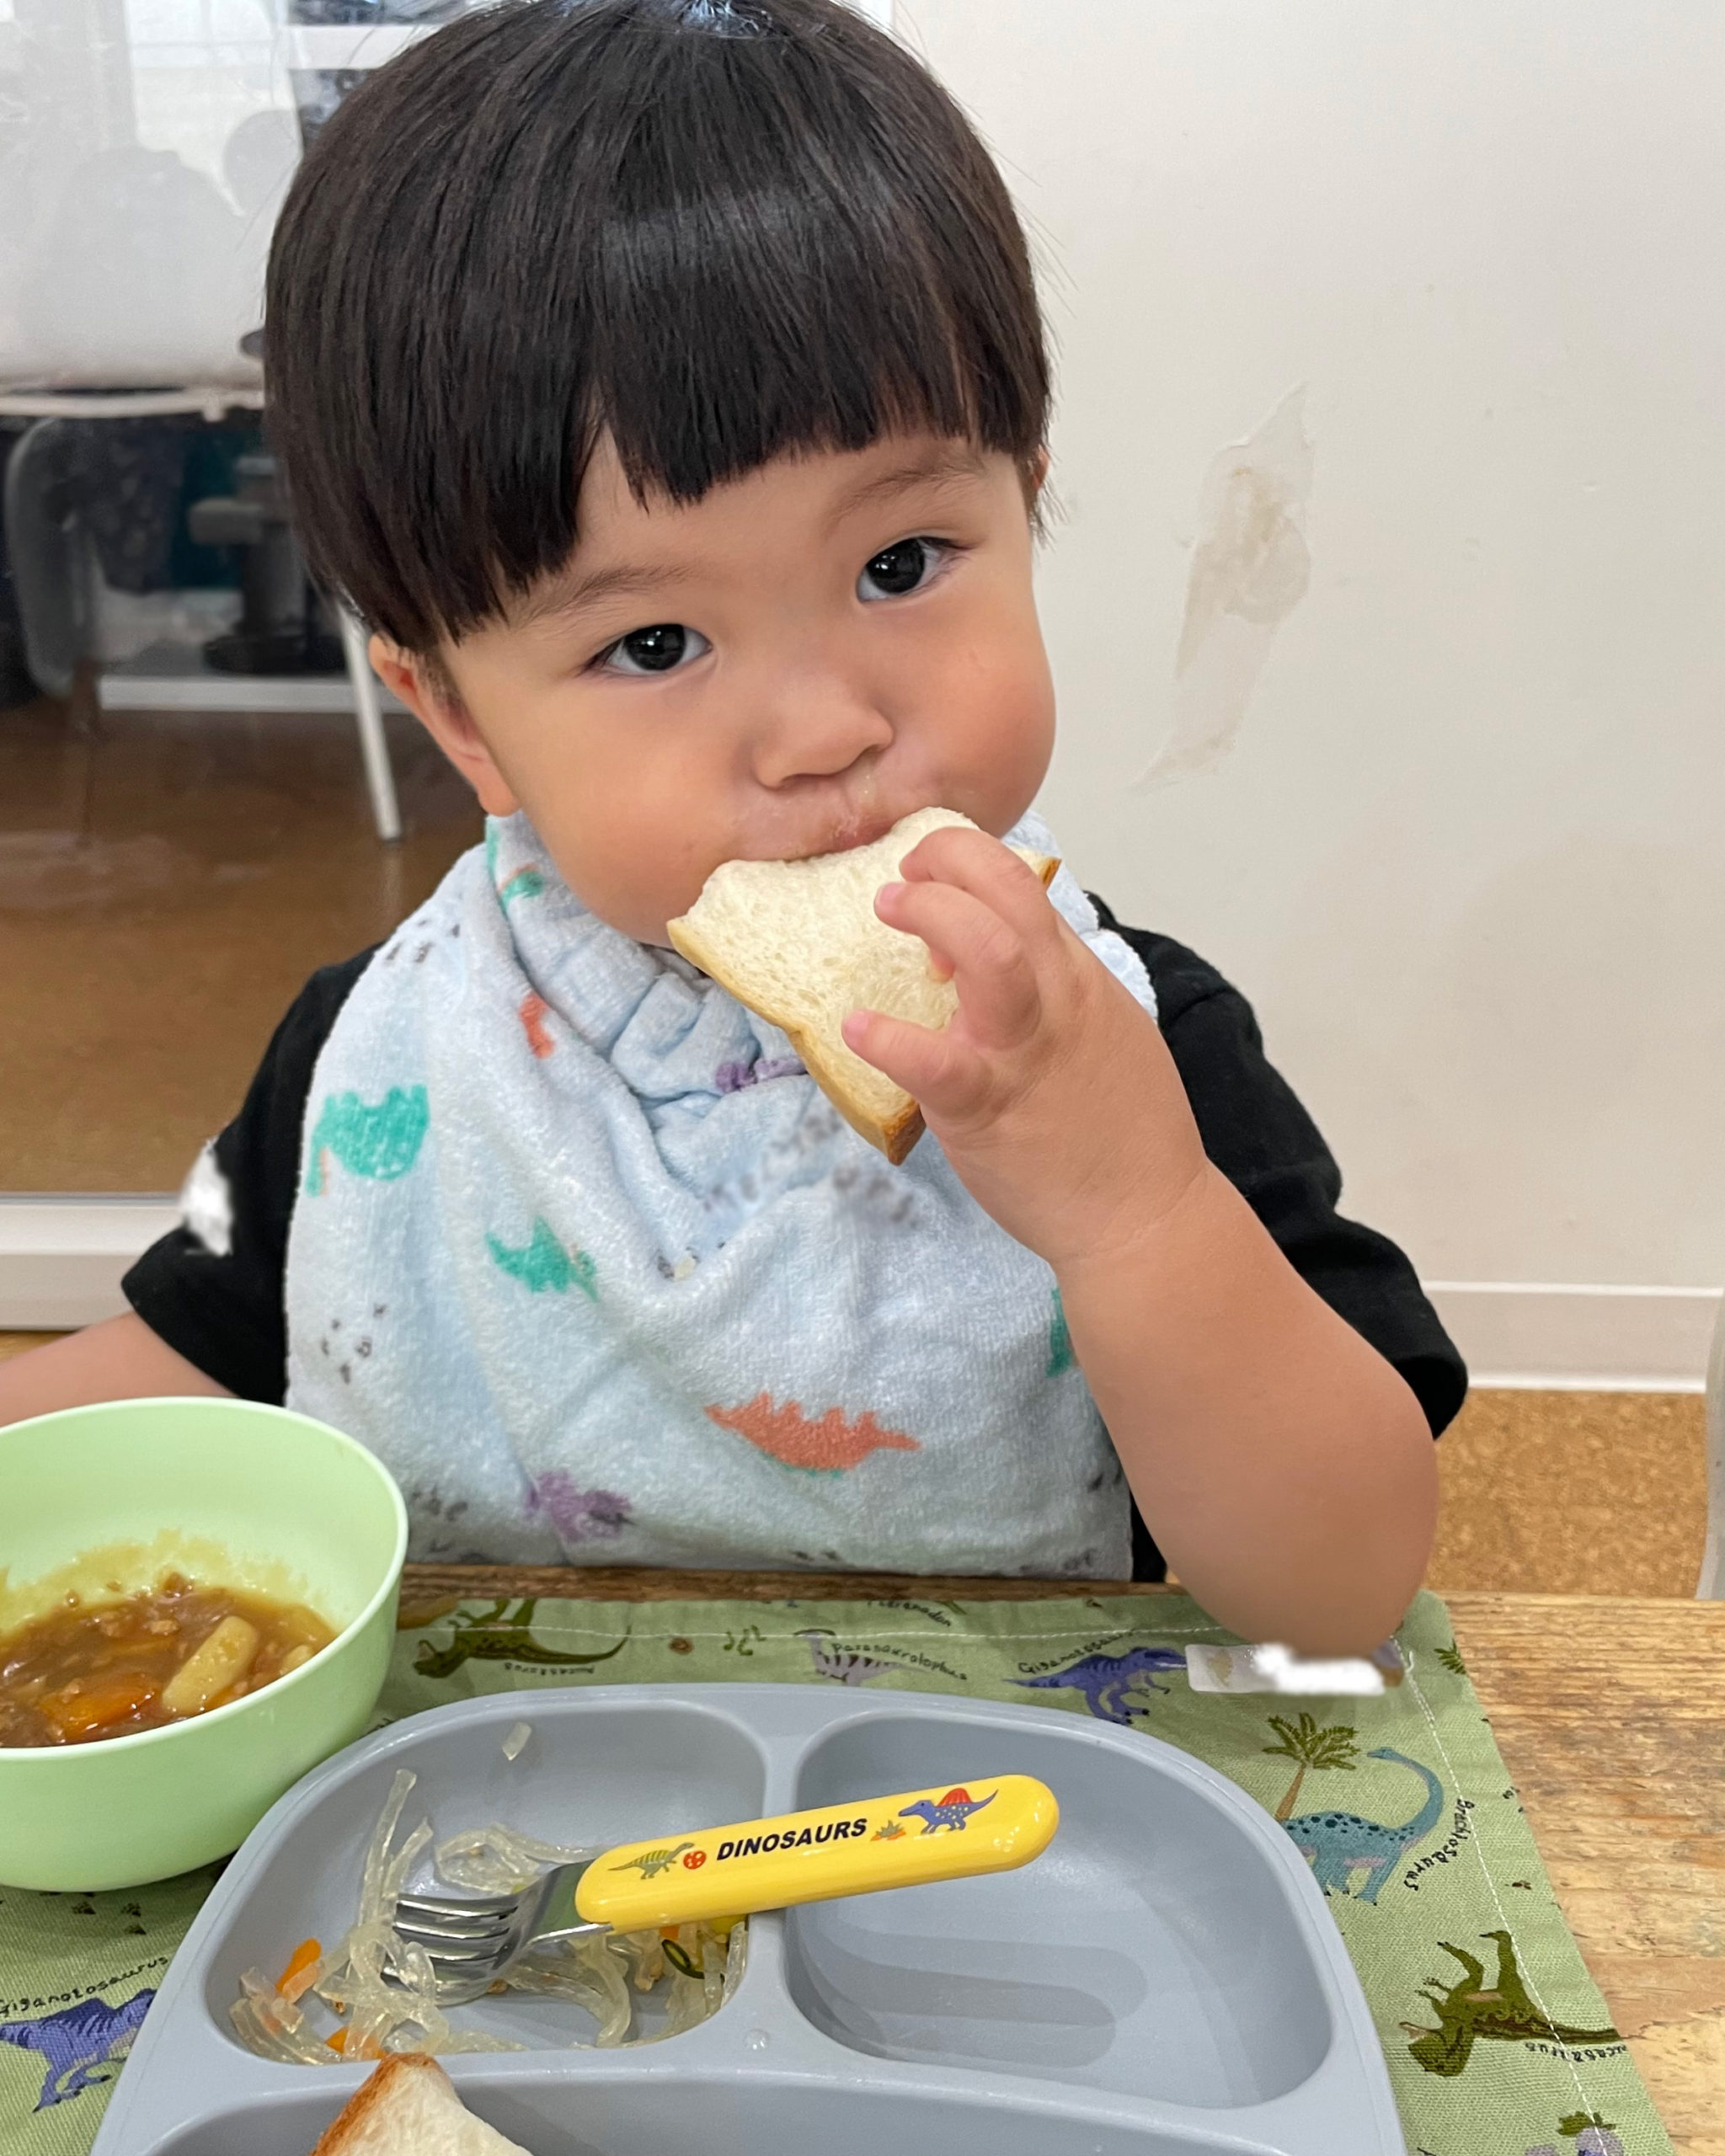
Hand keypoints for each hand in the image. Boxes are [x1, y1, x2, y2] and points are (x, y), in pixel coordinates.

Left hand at [840, 825, 1208, 1268]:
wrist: (1146, 1220)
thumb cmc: (1121, 1131)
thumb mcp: (1104, 1032)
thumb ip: (1052, 990)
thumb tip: (989, 955)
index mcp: (1078, 980)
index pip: (1026, 887)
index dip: (973, 864)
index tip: (938, 879)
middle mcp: (1057, 1000)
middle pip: (1011, 893)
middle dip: (950, 860)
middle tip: (904, 875)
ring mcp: (1022, 1052)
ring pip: (991, 954)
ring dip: (933, 915)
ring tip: (889, 908)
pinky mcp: (986, 1109)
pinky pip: (934, 1064)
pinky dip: (888, 1038)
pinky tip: (859, 1027)